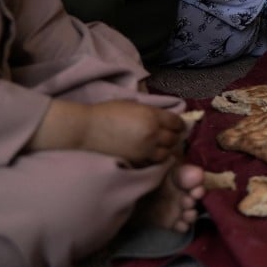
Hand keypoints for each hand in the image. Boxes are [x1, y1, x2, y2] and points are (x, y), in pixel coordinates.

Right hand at [28, 99, 184, 165]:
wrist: (87, 129)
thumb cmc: (106, 113)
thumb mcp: (133, 105)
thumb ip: (151, 112)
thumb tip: (164, 117)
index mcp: (152, 116)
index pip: (176, 122)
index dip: (179, 124)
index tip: (177, 125)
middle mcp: (153, 133)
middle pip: (174, 138)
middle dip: (174, 136)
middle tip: (170, 136)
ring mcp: (145, 149)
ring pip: (167, 152)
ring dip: (167, 149)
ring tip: (161, 146)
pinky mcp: (137, 160)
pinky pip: (154, 161)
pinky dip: (156, 159)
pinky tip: (151, 155)